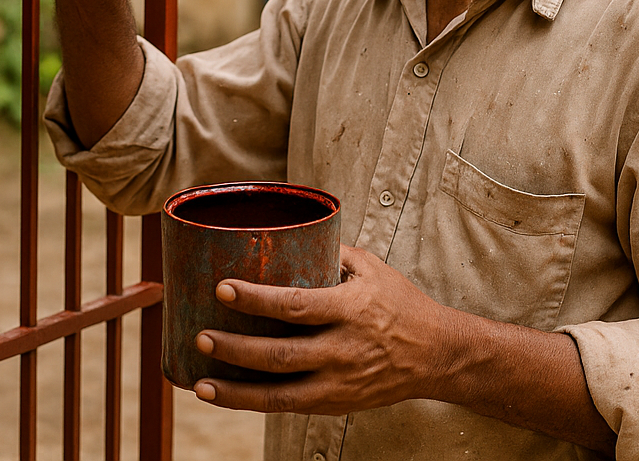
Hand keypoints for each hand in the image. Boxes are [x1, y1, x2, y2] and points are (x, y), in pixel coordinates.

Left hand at [191, 244, 451, 414]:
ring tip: (201, 383)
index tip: (223, 289)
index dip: (258, 299)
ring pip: (281, 393)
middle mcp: (345, 350)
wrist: (437, 355)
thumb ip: (331, 252)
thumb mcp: (372, 268)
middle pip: (282, 354)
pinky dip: (254, 403)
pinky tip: (224, 397)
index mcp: (351, 309)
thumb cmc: (400, 303)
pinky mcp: (336, 403)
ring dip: (237, 390)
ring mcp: (340, 382)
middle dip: (237, 349)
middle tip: (202, 336)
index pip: (297, 305)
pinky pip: (288, 407)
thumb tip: (285, 232)